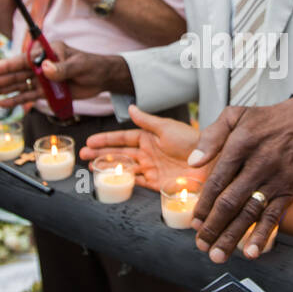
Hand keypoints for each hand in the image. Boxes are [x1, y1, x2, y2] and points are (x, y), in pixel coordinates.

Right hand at [0, 43, 122, 108]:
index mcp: (47, 52)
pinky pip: (28, 95)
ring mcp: (42, 78)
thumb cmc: (91, 65)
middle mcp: (41, 64)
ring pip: (18, 84)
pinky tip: (1, 103)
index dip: (8, 65)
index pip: (25, 59)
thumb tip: (45, 68)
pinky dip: (15, 100)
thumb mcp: (79, 65)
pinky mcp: (46, 91)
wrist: (102, 77)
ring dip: (2, 90)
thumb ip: (62, 68)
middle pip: (16, 73)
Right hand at [80, 105, 205, 190]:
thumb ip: (146, 120)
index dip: (106, 140)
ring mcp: (152, 168)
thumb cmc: (191, 141)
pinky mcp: (157, 183)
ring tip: (91, 167)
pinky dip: (124, 181)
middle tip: (83, 155)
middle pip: (119, 154)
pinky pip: (136, 182)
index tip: (90, 141)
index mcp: (150, 137)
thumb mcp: (166, 127)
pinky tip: (111, 180)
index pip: (123, 138)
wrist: (209, 162)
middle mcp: (148, 153)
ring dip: (108, 167)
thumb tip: (130, 108)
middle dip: (101, 154)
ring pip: (124, 168)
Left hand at [190, 96, 292, 261]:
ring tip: (217, 254)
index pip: (218, 180)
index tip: (194, 221)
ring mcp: (275, 181)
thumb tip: (193, 162)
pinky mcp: (288, 192)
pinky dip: (262, 236)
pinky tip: (250, 252)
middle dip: (213, 226)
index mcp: (241, 146)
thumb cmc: (263, 121)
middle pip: (231, 202)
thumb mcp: (234, 115)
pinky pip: (274, 217)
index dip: (204, 204)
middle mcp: (259, 165)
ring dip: (232, 236)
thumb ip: (211, 137)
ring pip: (250, 213)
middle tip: (201, 244)